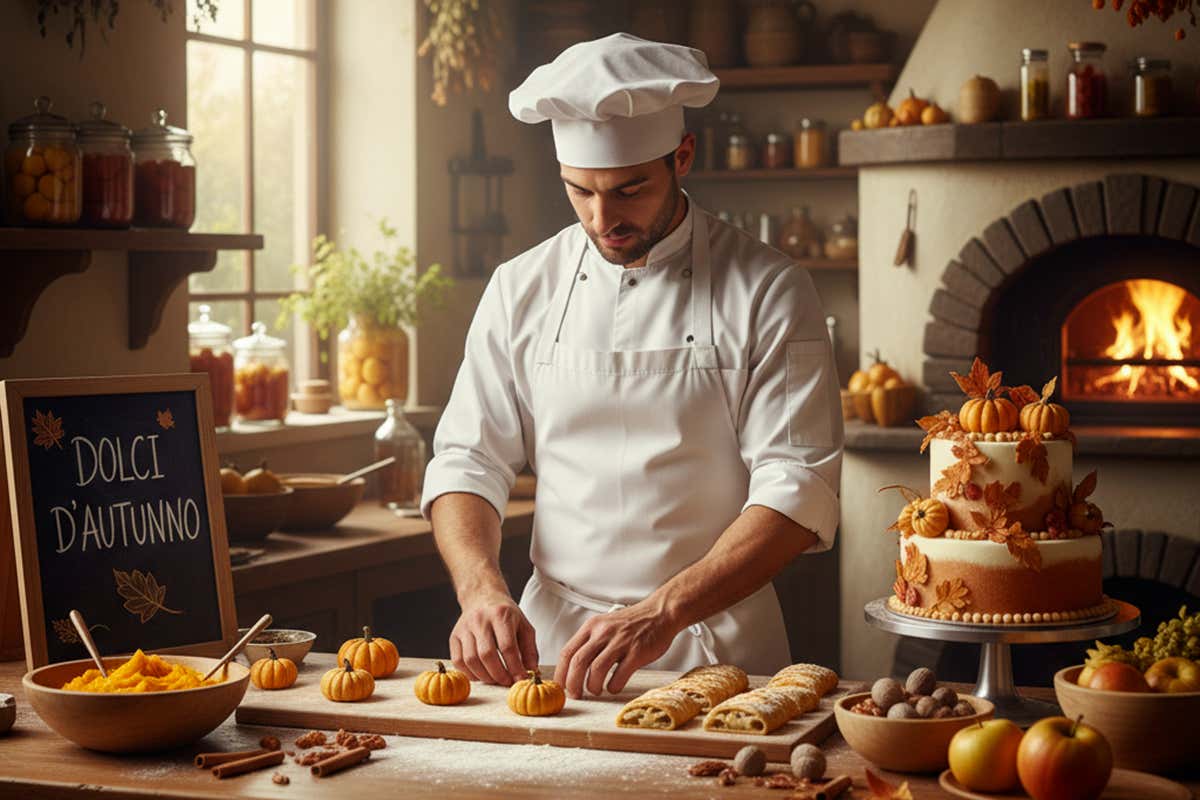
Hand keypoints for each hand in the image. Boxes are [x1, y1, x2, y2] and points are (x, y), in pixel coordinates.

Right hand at [449, 591, 537, 685]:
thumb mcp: (524, 626)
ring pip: (470, 660)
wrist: (482, 597)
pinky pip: (458, 661)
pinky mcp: (454, 636)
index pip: (507, 646)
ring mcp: (464, 628)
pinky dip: (469, 673)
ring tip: (495, 679)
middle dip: (499, 674)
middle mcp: (480, 619)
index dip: (515, 667)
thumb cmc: (506, 614)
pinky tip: (481, 675)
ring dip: (485, 676)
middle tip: (507, 682)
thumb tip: (531, 672)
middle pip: (487, 654)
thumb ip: (530, 650)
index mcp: (501, 614)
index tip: (520, 679)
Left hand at [554, 601, 678, 698]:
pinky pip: (619, 676)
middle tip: (576, 694)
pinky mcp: (637, 652)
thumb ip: (590, 642)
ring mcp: (620, 642)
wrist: (660, 613)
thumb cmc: (632, 623)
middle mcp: (603, 632)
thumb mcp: (605, 625)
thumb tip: (573, 667)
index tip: (561, 686)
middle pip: (578, 662)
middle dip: (573, 684)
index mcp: (592, 626)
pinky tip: (613, 687)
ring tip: (596, 690)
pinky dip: (613, 687)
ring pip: (596, 670)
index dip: (561, 673)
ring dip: (592, 686)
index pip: (567, 652)